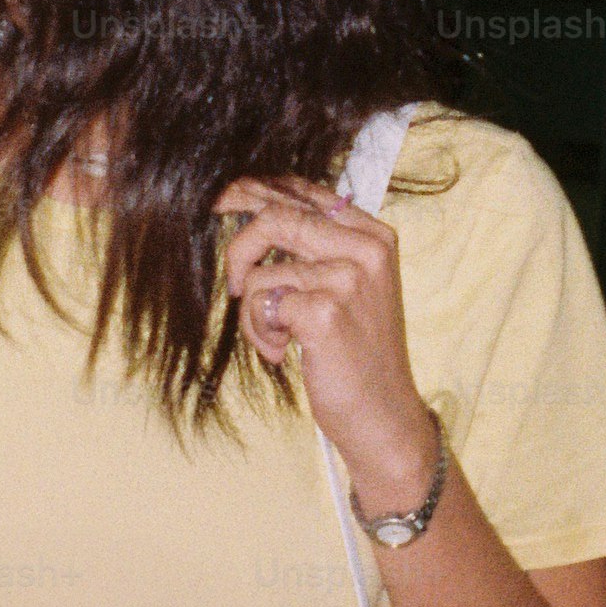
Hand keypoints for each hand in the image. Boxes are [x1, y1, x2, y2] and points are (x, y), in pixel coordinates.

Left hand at [216, 176, 433, 505]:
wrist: (384, 415)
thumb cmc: (357, 353)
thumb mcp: (348, 287)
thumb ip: (313, 246)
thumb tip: (250, 202)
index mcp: (373, 235)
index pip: (302, 191)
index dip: (254, 190)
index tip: (221, 200)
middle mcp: (366, 249)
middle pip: (275, 217)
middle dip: (239, 252)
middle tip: (235, 286)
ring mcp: (348, 279)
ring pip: (262, 270)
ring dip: (254, 313)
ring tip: (278, 340)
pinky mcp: (326, 312)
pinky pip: (261, 304)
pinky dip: (259, 333)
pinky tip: (284, 353)